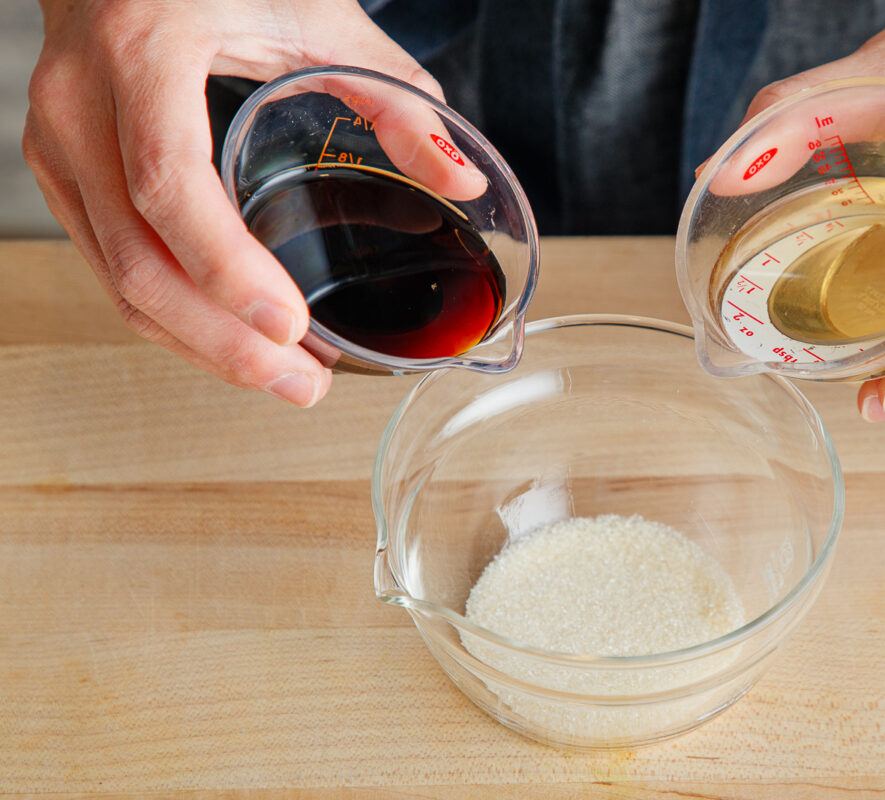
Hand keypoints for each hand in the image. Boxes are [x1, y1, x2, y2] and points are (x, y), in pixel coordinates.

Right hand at [23, 0, 447, 405]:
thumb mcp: (321, 17)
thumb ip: (398, 97)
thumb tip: (462, 181)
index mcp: (144, 50)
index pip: (168, 181)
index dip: (226, 267)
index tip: (290, 325)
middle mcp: (80, 101)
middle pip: (137, 258)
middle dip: (222, 341)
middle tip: (301, 384)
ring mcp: (57, 142)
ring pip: (117, 280)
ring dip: (201, 346)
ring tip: (282, 379)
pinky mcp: (61, 172)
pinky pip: (110, 267)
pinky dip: (174, 318)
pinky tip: (232, 340)